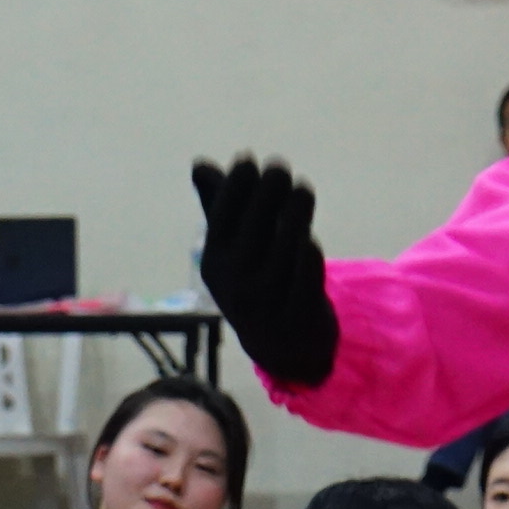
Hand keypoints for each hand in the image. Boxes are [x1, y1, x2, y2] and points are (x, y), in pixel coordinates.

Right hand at [190, 156, 339, 387]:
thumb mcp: (233, 254)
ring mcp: (268, 302)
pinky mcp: (299, 315)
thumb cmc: (257, 284)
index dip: (234, 186)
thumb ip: (220, 209)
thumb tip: (200, 164)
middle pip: (253, 229)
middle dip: (266, 193)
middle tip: (279, 167)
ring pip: (284, 249)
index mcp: (215, 264)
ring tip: (302, 189)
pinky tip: (308, 238)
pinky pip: (305, 277)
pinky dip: (307, 255)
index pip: (222, 218)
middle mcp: (236, 283)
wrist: (283, 348)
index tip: (248, 160)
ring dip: (294, 214)